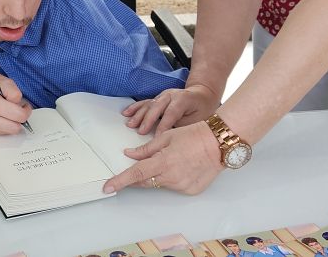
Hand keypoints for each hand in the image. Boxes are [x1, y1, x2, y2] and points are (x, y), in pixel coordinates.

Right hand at [0, 74, 31, 134]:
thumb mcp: (1, 80)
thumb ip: (12, 90)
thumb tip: (19, 103)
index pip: (19, 116)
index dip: (25, 110)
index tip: (23, 105)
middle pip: (15, 128)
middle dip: (19, 119)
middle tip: (17, 109)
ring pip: (7, 132)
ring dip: (9, 123)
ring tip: (5, 111)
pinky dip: (1, 126)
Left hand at [103, 121, 222, 194]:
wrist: (219, 144)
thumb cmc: (194, 136)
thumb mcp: (166, 137)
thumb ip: (146, 149)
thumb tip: (130, 155)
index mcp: (162, 162)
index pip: (135, 174)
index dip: (120, 181)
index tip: (107, 187)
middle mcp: (171, 177)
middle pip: (145, 182)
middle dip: (137, 177)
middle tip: (139, 167)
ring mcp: (181, 186)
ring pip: (160, 184)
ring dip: (158, 174)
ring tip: (172, 159)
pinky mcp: (190, 190)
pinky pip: (174, 186)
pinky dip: (172, 177)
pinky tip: (182, 166)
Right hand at [122, 84, 219, 134]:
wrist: (202, 96)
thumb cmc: (201, 109)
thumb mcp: (197, 120)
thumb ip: (184, 127)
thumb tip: (172, 140)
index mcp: (183, 99)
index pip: (171, 113)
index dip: (163, 126)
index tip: (158, 137)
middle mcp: (171, 95)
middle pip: (157, 107)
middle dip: (148, 120)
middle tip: (141, 132)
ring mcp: (163, 96)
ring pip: (149, 104)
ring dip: (138, 115)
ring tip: (131, 124)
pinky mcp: (158, 98)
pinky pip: (145, 102)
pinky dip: (135, 108)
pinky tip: (127, 113)